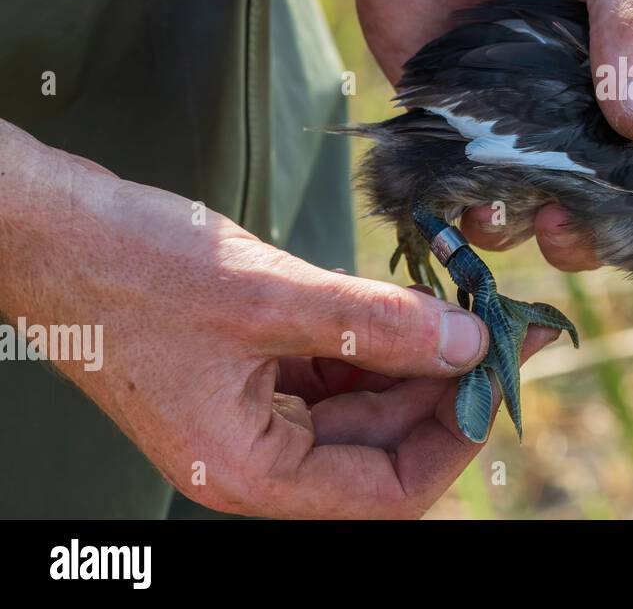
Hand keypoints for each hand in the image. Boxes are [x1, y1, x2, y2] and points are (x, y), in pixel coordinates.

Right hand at [0, 121, 553, 517]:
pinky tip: (403, 300)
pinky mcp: (249, 370)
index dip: (453, 435)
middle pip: (381, 447)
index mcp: (252, 473)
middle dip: (441, 387)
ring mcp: (252, 414)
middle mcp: (256, 458)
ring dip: (411, 358)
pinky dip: (372, 339)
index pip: (387, 491)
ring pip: (362, 405)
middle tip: (494, 323)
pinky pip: (332, 371)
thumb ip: (375, 325)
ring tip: (458, 303)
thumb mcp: (269, 297)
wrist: (47, 229)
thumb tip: (466, 344)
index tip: (496, 370)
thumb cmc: (131, 270)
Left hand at [325, 0, 632, 294]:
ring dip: (558, 237)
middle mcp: (595, 108)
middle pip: (628, 202)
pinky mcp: (463, 136)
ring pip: (558, 216)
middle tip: (600, 229)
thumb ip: (630, 20)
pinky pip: (483, 203)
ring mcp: (530, 127)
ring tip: (548, 223)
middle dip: (623, 235)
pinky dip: (488, 222)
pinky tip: (483, 209)